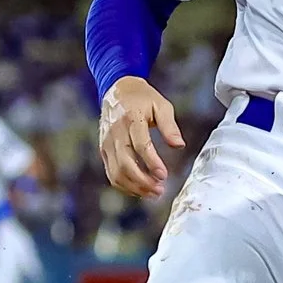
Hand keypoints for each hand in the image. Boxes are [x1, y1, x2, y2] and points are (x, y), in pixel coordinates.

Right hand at [99, 76, 183, 198]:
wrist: (117, 90)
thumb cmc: (143, 98)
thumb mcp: (161, 105)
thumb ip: (170, 126)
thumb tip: (179, 146)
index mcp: (131, 118)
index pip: (140, 145)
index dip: (152, 162)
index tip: (164, 175)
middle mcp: (115, 132)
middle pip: (125, 163)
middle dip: (143, 181)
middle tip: (160, 190)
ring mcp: (107, 143)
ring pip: (116, 172)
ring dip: (134, 187)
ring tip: (152, 193)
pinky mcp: (103, 150)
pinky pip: (111, 173)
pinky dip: (124, 185)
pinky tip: (139, 189)